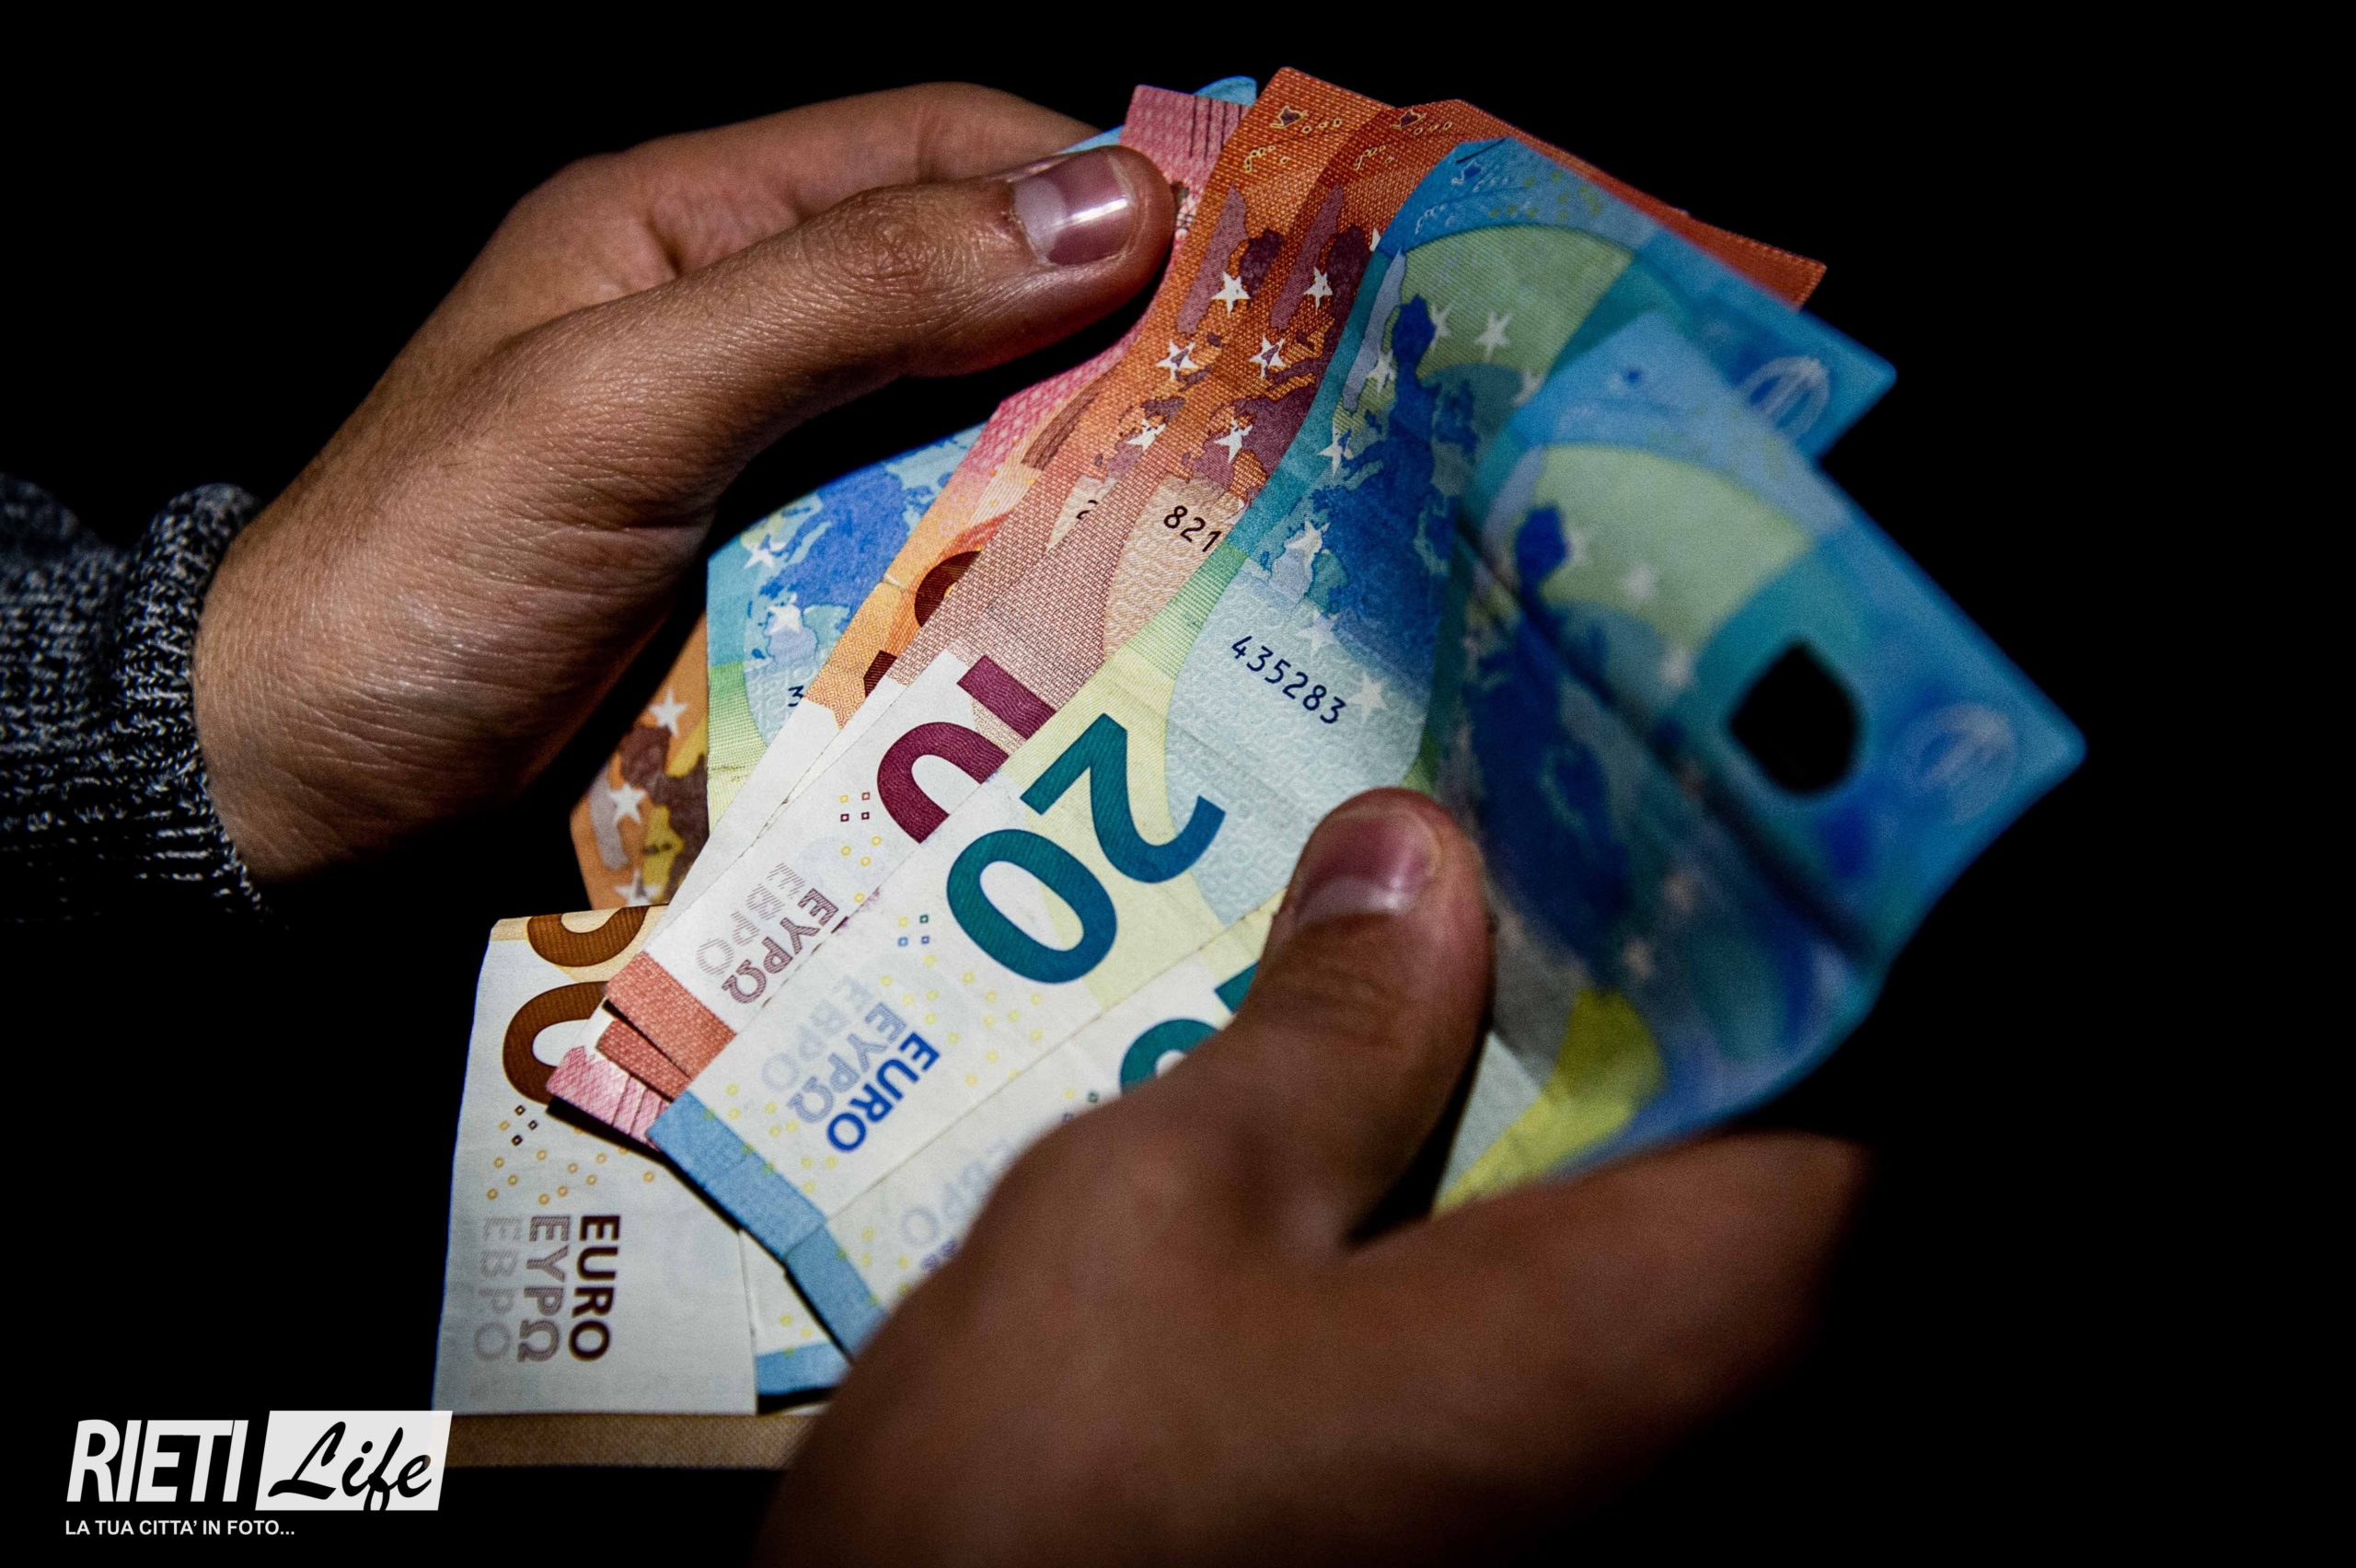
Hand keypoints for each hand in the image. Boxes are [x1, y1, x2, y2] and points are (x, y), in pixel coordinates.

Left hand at [191, 86, 1173, 882]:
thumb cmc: (426, 570)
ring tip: (1225, 508)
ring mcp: (762, 469)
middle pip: (971, 291)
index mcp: (688, 227)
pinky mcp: (772, 588)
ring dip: (1077, 462)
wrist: (292, 783)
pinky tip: (1103, 603)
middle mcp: (742, 329)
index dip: (1089, 176)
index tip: (1245, 239)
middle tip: (1270, 395)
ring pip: (963, 429)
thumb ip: (848, 296)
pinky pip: (925, 551)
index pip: (934, 147)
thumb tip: (1104, 209)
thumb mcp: (627, 402)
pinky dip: (1012, 566)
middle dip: (1113, 333)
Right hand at [768, 789, 1865, 1565]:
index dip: (1801, 937)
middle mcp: (1661, 1425)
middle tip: (1533, 822)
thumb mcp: (1159, 1207)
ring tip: (1444, 914)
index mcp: (1642, 1330)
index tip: (1698, 795)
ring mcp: (1572, 1481)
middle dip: (1652, 980)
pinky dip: (1499, 1180)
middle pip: (1746, 1154)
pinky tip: (1378, 1087)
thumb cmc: (1041, 1497)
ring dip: (1559, 1075)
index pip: (1852, 1112)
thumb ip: (1325, 1033)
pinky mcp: (1476, 1504)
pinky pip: (1553, 1310)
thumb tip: (1415, 860)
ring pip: (1641, 1228)